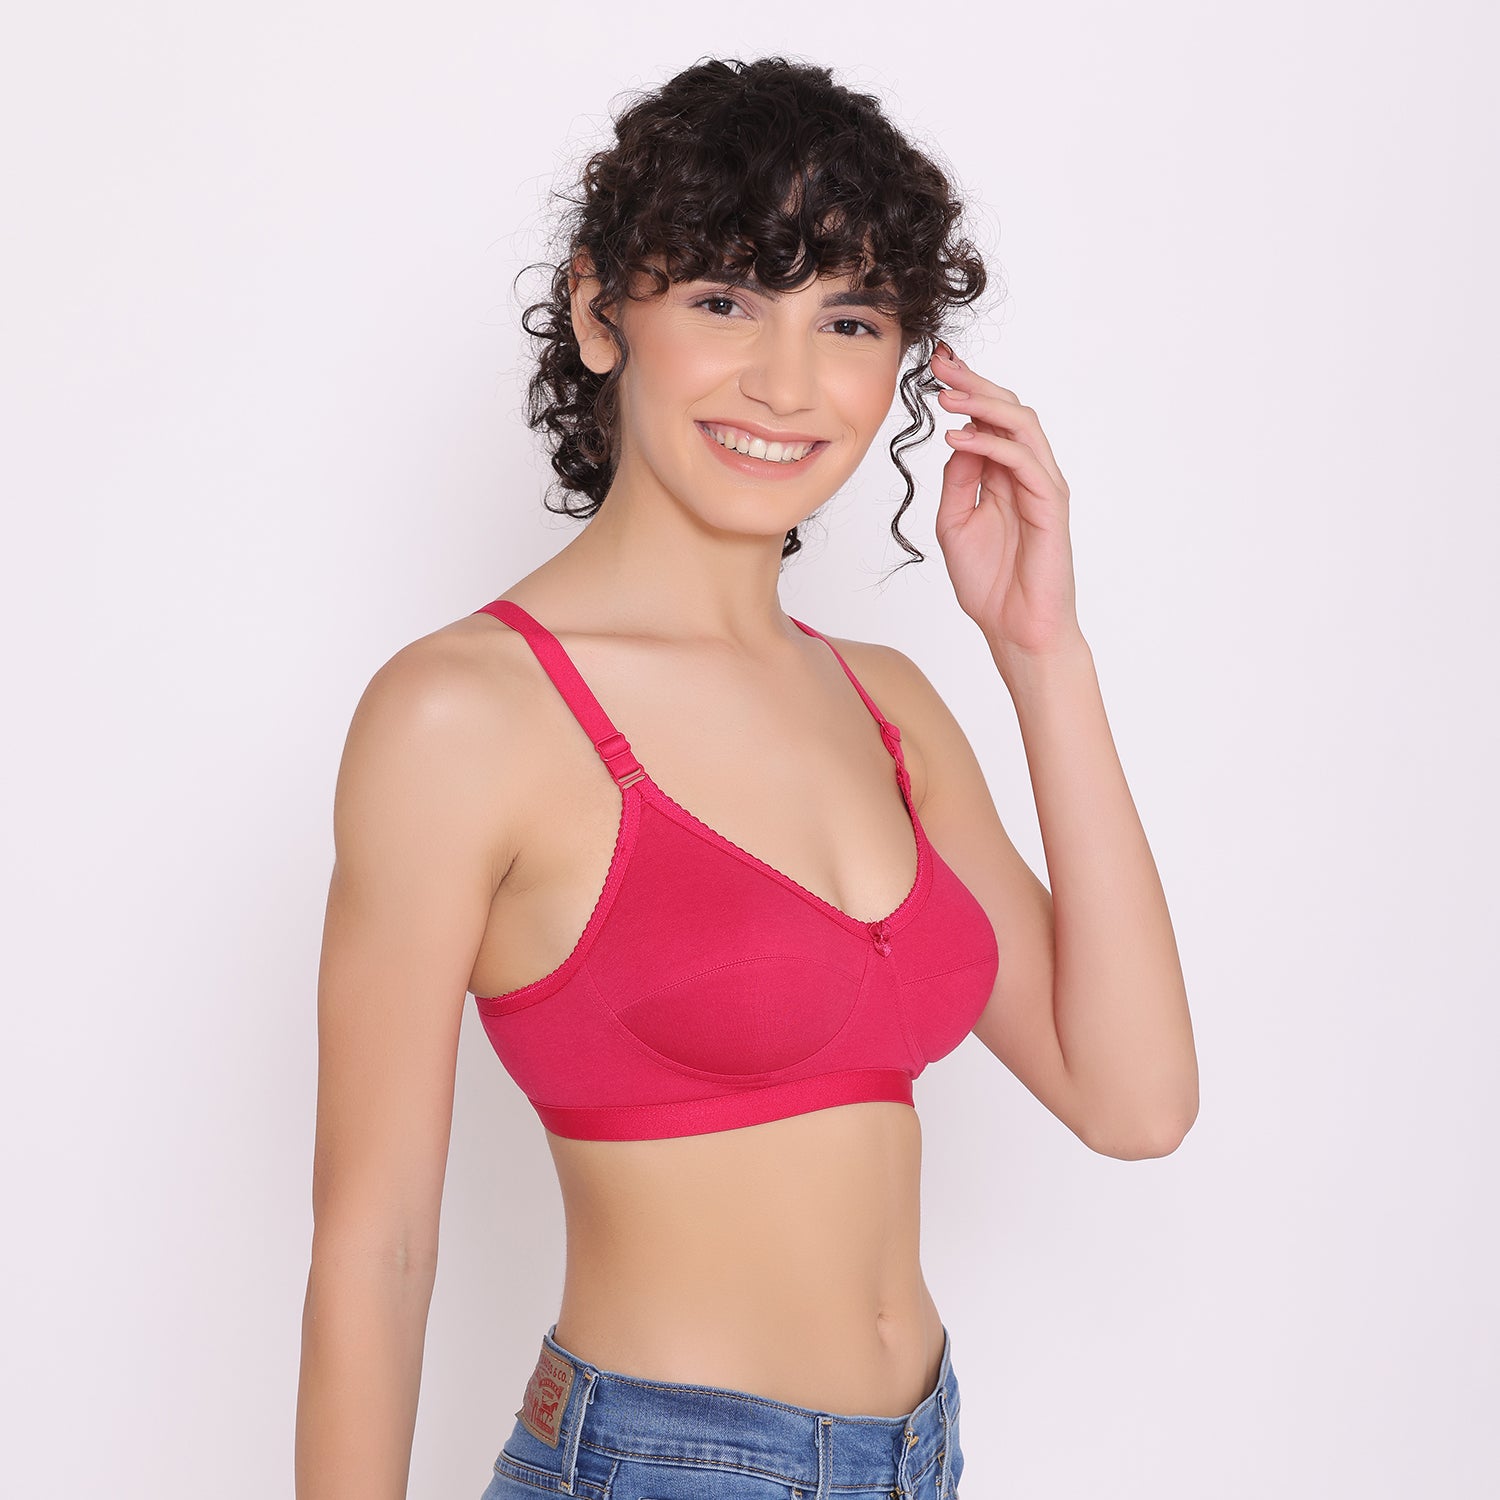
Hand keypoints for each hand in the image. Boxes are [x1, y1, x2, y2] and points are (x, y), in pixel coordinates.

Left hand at [930, 344, 1083, 663]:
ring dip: (984, 405)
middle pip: (1009, 411)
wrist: (1014, 628)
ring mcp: (1042, 487)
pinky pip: (1024, 462)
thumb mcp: (954, 523)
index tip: (934, 370)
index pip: (990, 419)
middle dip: (975, 384)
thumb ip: (957, 480)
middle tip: (942, 365)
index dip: (966, 391)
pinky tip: (961, 438)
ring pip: (1022, 426)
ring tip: (947, 396)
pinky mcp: (1050, 505)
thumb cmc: (990, 583)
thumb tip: (957, 439)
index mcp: (1004, 476)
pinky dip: (992, 445)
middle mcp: (1028, 474)